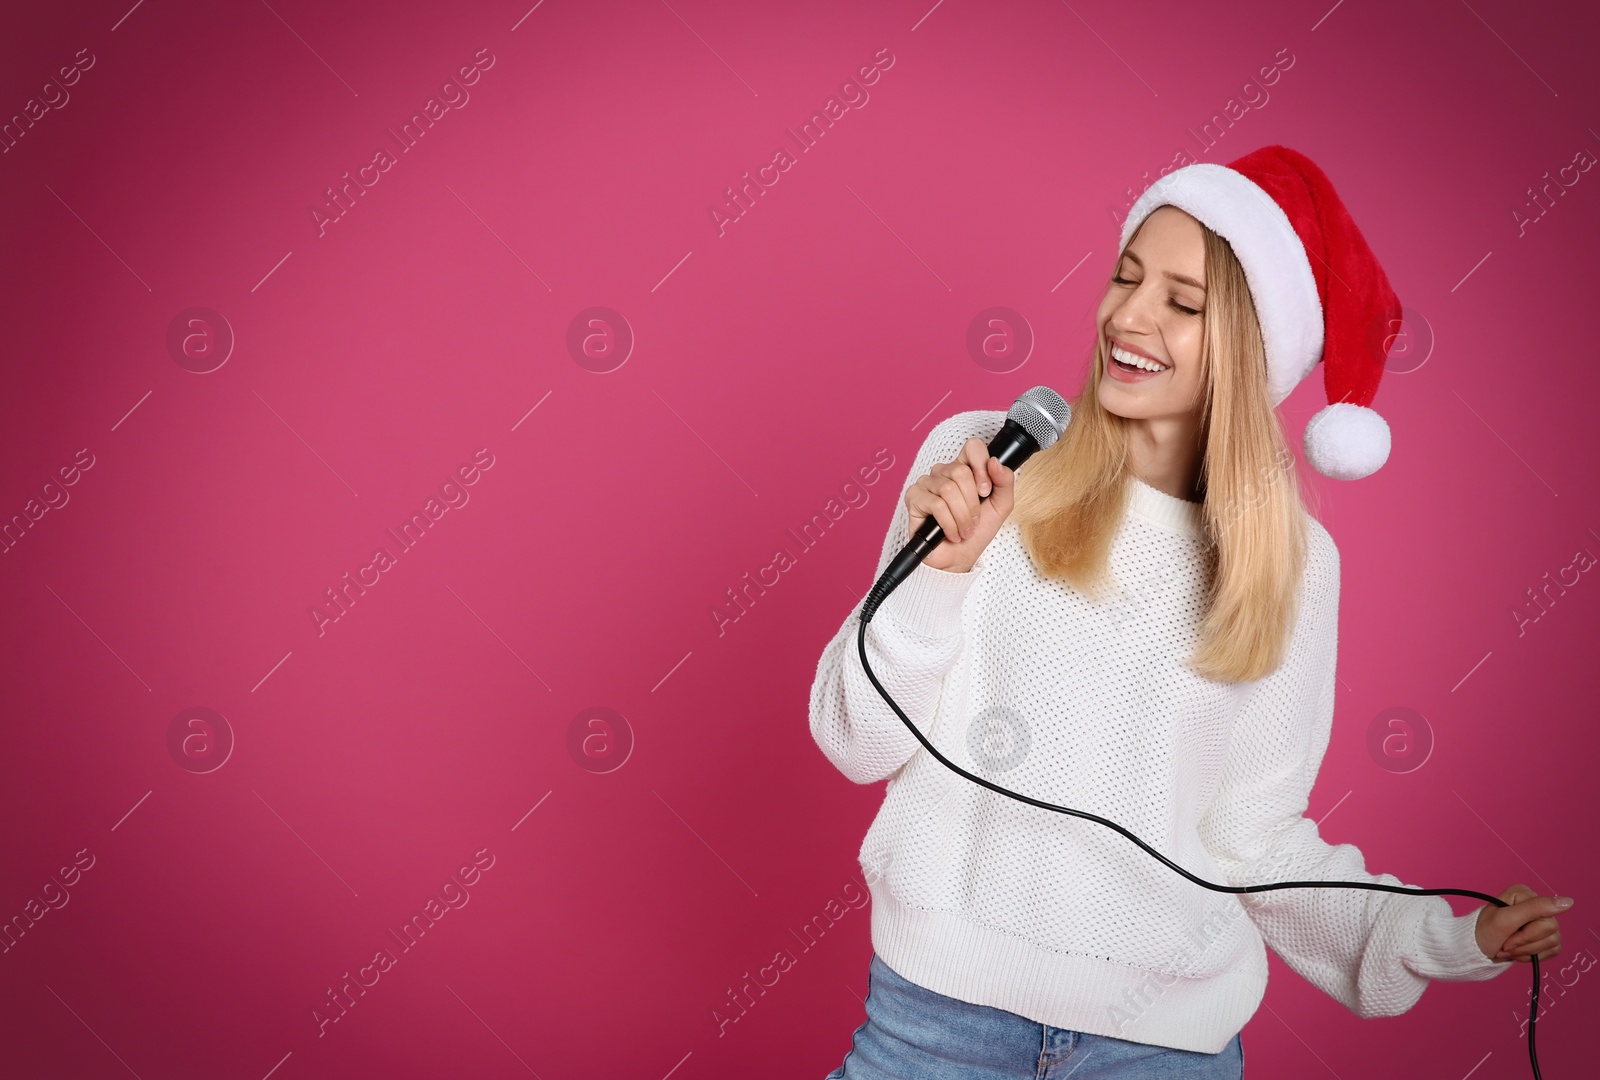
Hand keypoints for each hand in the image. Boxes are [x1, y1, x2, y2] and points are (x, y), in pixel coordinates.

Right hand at [905, 438, 1015, 573]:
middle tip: (974, 520)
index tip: (985, 491)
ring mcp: (927, 484)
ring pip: (948, 489)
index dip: (981, 467)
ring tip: (963, 530)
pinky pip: (936, 505)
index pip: (972, 447)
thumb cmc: (976, 532)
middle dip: (972, 503)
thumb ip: (1004, 482)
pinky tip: (951, 533)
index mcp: (964, 469)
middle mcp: (943, 473)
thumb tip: (995, 462)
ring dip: (962, 517)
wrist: (959, 559)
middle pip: (960, 471)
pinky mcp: (914, 498)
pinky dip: (949, 524)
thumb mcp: (1000, 507)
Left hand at [1475, 883, 1572, 962]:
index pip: (1546, 916)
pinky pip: (1553, 950)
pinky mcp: (1544, 937)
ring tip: (1508, 949)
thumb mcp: (1506, 919)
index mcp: (1525, 895)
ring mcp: (1540, 922)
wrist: (1475, 951)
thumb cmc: (1484, 933)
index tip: (1508, 936)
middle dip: (1525, 943)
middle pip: (1551, 930)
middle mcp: (1535, 906)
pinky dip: (1534, 956)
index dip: (1527, 933)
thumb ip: (1536, 908)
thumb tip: (1568, 902)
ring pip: (1553, 941)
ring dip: (1527, 951)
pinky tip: (1518, 953)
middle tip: (1506, 944)